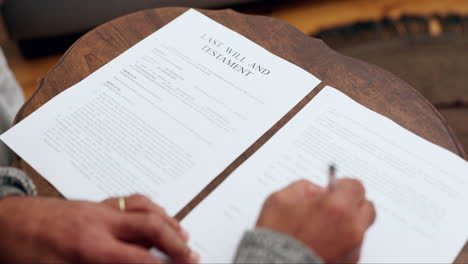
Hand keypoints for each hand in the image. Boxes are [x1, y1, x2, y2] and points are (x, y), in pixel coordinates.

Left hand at [0, 194, 198, 263]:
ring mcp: (99, 208)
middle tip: (191, 254)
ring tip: (182, 233)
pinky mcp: (95, 203)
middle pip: (151, 225)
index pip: (141, 258)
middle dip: (176, 241)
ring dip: (168, 220)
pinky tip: (155, 215)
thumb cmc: (24, 251)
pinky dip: (150, 207)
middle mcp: (100, 222)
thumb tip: (132, 263)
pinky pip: (131, 199)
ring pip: (144, 207)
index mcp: (90, 246)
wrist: (5, 223)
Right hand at [256, 179, 375, 262]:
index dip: (342, 186)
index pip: (356, 186)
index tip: (333, 189)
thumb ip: (304, 188)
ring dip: (347, 225)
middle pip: (366, 208)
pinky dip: (342, 243)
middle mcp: (351, 228)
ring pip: (360, 230)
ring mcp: (352, 249)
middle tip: (333, 206)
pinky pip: (352, 248)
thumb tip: (317, 191)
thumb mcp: (280, 199)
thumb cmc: (276, 237)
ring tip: (323, 228)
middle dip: (352, 204)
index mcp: (338, 206)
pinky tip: (323, 243)